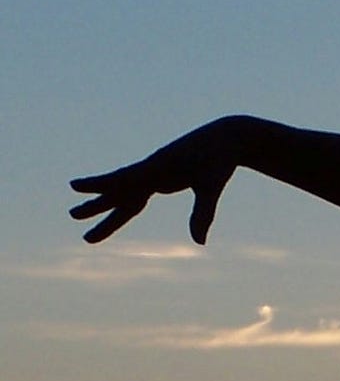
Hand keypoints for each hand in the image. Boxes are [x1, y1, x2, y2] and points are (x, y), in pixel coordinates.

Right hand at [69, 119, 240, 244]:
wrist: (227, 138)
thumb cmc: (219, 160)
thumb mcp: (212, 185)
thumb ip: (203, 212)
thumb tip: (199, 242)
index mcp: (157, 167)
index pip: (122, 178)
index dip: (99, 183)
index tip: (74, 185)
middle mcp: (152, 170)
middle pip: (119, 190)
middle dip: (97, 205)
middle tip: (72, 215)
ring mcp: (156, 173)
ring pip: (127, 195)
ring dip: (109, 209)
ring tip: (90, 228)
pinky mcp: (164, 176)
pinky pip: (139, 193)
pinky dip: (128, 204)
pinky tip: (120, 211)